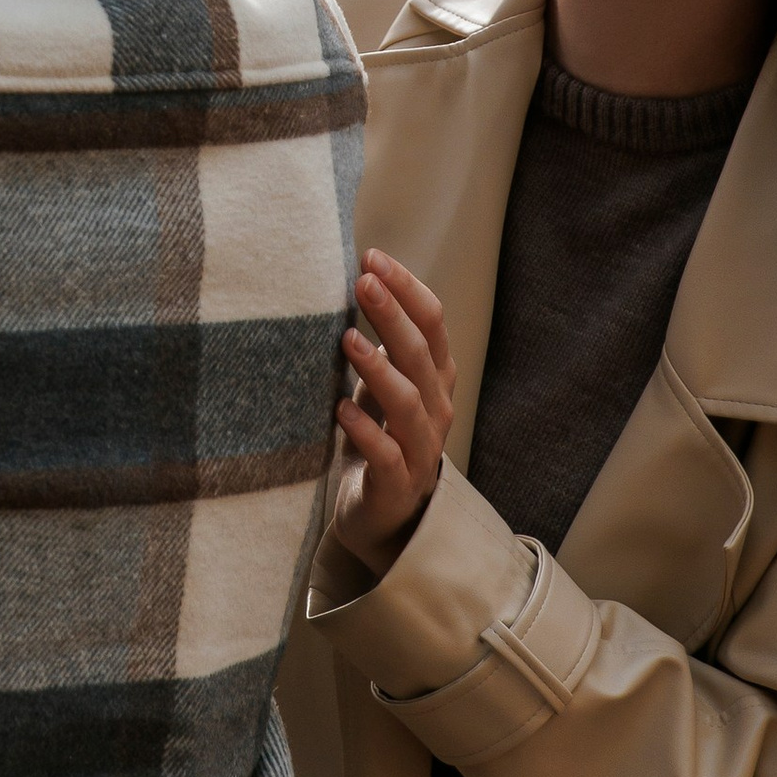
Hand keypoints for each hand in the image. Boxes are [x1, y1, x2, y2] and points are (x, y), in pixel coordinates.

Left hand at [328, 250, 454, 577]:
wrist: (385, 519)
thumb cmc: (381, 439)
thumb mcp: (382, 385)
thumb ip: (378, 344)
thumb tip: (353, 282)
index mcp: (435, 379)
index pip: (433, 323)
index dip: (407, 288)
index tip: (372, 257)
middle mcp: (436, 411)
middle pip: (422, 356)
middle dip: (393, 316)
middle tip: (363, 282)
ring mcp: (421, 450)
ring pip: (409, 404)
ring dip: (379, 368)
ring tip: (347, 340)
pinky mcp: (397, 485)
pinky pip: (386, 455)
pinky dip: (365, 430)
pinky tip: (340, 410)